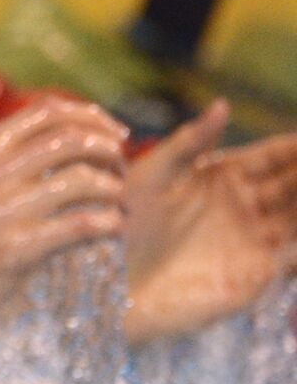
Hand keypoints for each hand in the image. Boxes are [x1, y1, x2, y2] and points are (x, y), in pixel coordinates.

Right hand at [0, 98, 127, 344]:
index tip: (115, 134)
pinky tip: (113, 228)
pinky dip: (109, 223)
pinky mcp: (16, 250)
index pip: (47, 112)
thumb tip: (68, 135)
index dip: (91, 117)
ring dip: (115, 190)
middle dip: (110, 151)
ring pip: (84, 180)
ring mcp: (1, 213)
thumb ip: (5, 160)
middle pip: (71, 140)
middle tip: (122, 171)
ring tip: (120, 204)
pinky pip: (82, 225)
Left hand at [125, 100, 296, 341]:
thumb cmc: (119, 223)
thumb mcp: (152, 175)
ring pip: (296, 219)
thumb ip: (189, 142)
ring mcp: (251, 241)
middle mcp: (242, 208)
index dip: (294, 147)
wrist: (105, 279)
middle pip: (293, 186)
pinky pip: (292, 258)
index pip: (272, 158)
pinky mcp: (253, 276)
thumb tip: (224, 103)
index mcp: (221, 178)